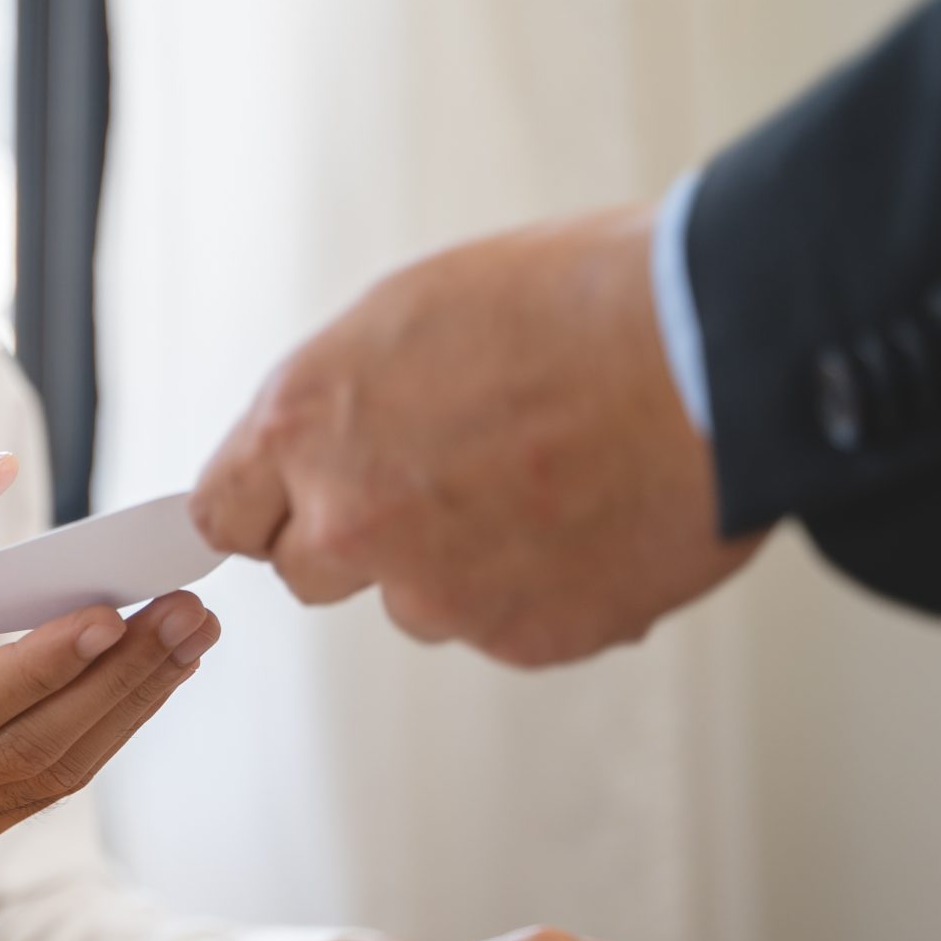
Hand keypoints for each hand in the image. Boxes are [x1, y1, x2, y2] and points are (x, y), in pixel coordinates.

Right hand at [0, 454, 219, 940]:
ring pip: (48, 776)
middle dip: (116, 681)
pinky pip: (43, 784)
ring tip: (190, 632)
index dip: (33, 668)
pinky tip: (147, 672)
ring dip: (130, 704)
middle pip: (22, 749)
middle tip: (186, 608)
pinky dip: (105, 728)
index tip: (108, 612)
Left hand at [190, 207, 763, 666]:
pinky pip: (510, 623)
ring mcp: (437, 592)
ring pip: (420, 601)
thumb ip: (344, 400)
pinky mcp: (523, 638)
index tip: (287, 507)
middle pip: (311, 570)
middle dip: (361, 537)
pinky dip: (544, 587)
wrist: (716, 349)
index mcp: (305, 425)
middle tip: (442, 481)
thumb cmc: (578, 301)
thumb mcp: (412, 312)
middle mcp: (351, 521)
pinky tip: (597, 516)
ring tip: (547, 481)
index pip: (224, 512)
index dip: (264, 506)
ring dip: (461, 562)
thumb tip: (322, 448)